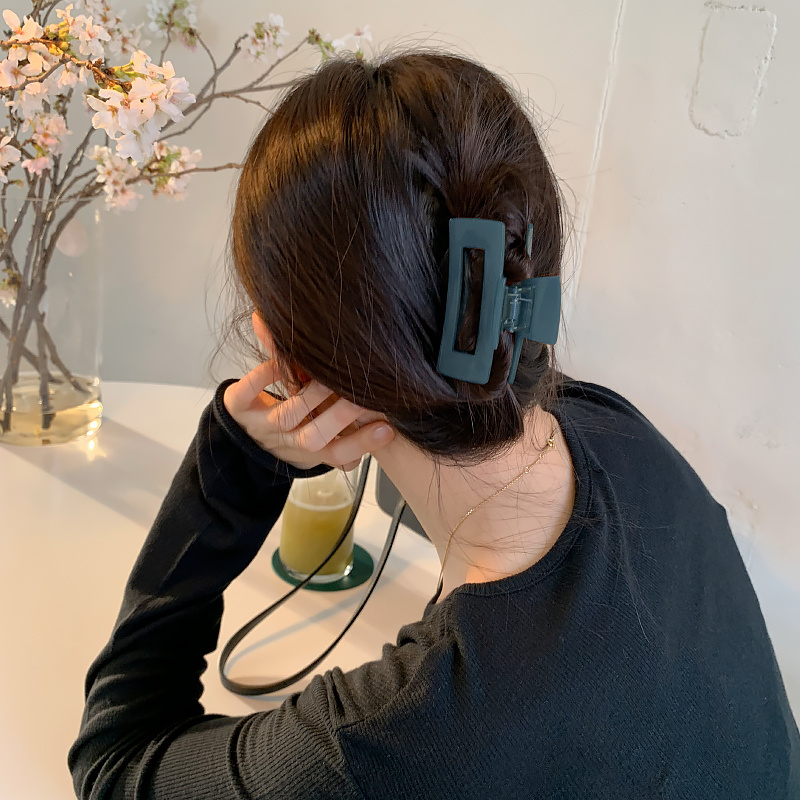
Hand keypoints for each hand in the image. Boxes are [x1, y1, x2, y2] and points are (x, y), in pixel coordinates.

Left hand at [223, 360, 394, 471]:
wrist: (238, 437)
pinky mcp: (237, 405)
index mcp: (309, 450)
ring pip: (287, 416)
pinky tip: (281, 363)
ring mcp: (260, 424)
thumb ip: (350, 429)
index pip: (338, 454)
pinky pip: (246, 394)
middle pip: (315, 438)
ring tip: (330, 377)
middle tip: (362, 395)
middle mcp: (286, 440)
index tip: (388, 429)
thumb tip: (388, 424)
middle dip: (341, 416)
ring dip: (311, 396)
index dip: (362, 444)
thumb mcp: (319, 437)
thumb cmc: (289, 430)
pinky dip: (263, 376)